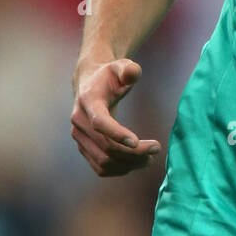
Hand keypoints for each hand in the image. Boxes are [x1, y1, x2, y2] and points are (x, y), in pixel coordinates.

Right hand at [70, 58, 161, 176]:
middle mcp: (79, 122)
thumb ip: (129, 69)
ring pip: (104, 161)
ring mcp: (79, 137)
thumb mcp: (121, 66)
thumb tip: (133, 73)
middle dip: (133, 153)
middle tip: (156, 149)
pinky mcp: (83, 148)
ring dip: (129, 164)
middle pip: (106, 147)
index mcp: (88, 101)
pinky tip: (137, 162)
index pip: (100, 122)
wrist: (90, 85)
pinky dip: (120, 169)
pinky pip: (100, 167)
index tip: (138, 142)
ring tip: (150, 157)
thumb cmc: (109, 76)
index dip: (117, 134)